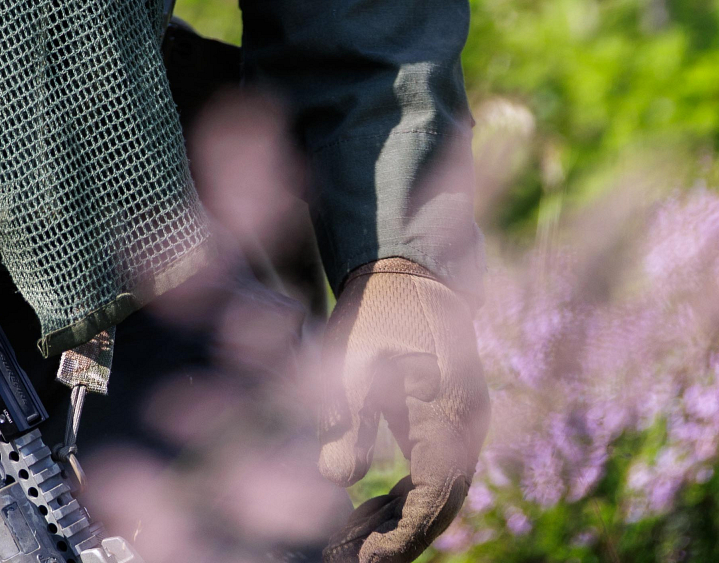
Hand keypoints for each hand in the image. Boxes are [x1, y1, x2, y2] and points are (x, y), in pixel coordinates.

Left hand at [317, 258, 488, 562]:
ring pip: (433, 492)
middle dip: (395, 538)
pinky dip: (401, 494)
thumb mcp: (355, 364)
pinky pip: (429, 471)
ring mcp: (460, 426)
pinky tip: (367, 507)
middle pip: (435, 506)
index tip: (363, 560)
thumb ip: (349, 424)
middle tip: (348, 557)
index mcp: (452, 419)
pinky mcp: (444, 420)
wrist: (405, 269)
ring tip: (351, 541)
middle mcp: (466, 430)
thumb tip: (336, 479)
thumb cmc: (378, 313)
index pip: (431, 502)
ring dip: (396, 519)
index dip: (399, 539)